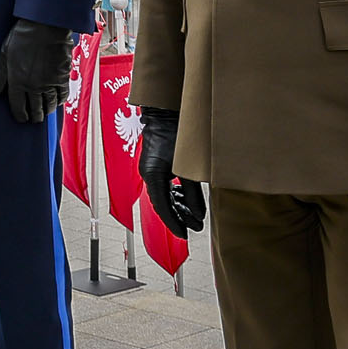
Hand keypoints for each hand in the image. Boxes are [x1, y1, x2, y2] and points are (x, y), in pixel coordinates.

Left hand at [0, 18, 71, 122]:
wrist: (45, 26)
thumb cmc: (22, 37)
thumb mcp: (5, 54)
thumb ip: (1, 75)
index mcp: (17, 81)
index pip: (18, 106)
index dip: (19, 115)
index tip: (21, 119)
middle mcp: (34, 86)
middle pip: (35, 108)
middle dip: (34, 116)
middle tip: (35, 120)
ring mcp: (49, 82)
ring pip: (49, 104)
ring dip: (47, 111)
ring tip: (45, 113)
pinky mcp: (63, 77)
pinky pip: (63, 95)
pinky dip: (60, 101)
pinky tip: (57, 102)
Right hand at [139, 107, 206, 235]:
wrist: (165, 114)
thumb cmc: (175, 135)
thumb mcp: (187, 168)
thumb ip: (192, 193)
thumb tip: (198, 213)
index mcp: (153, 176)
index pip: (162, 207)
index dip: (174, 223)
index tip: (184, 233)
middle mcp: (149, 175)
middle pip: (163, 204)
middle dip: (179, 217)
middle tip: (194, 227)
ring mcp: (151, 170)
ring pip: (164, 196)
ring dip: (178, 207)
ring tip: (194, 215)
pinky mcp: (156, 165)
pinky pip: (165, 187)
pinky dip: (175, 196)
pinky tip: (185, 199)